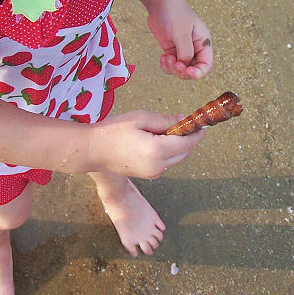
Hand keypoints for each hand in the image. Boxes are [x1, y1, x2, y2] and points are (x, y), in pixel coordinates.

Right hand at [88, 110, 203, 178]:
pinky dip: (168, 153)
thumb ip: (164, 120)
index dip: (197, 132)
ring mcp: (154, 173)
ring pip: (177, 159)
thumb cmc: (113, 130)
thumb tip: (182, 120)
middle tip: (181, 123)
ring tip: (163, 131)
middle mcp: (158, 166)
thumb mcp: (141, 118)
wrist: (92, 150)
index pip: (188, 142)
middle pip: (185, 152)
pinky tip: (155, 141)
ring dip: (177, 146)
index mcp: (157, 150)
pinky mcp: (149, 176)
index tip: (200, 123)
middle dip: (187, 138)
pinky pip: (166, 163)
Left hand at [147, 0, 212, 79]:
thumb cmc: (175, 13)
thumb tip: (184, 65)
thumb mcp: (181, 33)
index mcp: (203, 43)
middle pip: (193, 70)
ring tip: (166, 58)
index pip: (206, 65)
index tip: (188, 72)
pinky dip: (166, 66)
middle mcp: (195, 48)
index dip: (199, 72)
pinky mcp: (172, 50)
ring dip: (173, 69)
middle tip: (174, 63)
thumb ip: (185, 51)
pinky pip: (171, 66)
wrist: (160, 3)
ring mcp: (183, 50)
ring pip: (181, 70)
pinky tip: (162, 57)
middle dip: (182, 71)